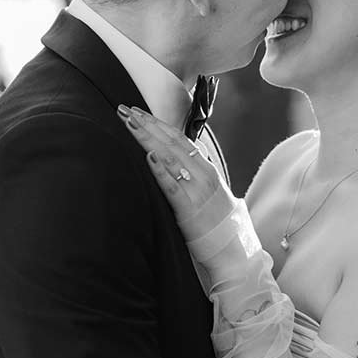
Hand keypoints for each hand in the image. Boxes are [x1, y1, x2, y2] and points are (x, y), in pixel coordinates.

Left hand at [120, 105, 234, 239]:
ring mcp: (197, 190)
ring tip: (129, 124)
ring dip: (148, 139)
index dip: (158, 123)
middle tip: (125, 109)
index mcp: (207, 168)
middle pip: (172, 142)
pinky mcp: (189, 209)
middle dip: (147, 124)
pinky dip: (160, 170)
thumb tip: (174, 157)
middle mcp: (203, 174)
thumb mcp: (209, 190)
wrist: (232, 247)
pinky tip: (148, 156)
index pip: (179, 138)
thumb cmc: (216, 220)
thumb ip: (194, 172)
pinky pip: (172, 186)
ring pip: (170, 158)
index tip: (138, 111)